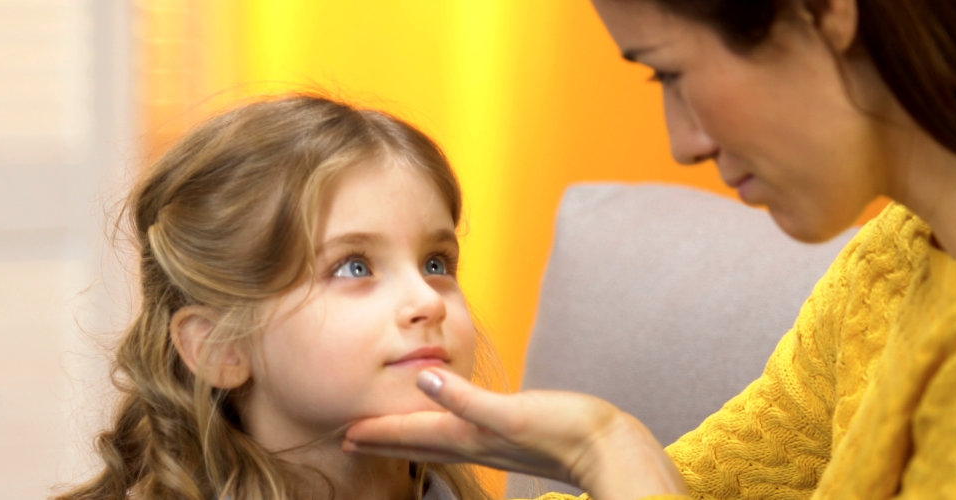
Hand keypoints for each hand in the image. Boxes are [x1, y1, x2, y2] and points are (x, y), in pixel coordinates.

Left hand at [341, 369, 684, 497]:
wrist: (611, 448)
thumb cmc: (567, 429)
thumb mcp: (513, 412)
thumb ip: (466, 398)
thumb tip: (423, 378)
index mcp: (470, 436)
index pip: (413, 435)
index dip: (377, 433)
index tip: (344, 433)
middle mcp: (476, 443)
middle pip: (418, 444)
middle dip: (383, 441)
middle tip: (349, 440)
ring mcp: (493, 444)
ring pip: (438, 442)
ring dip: (408, 439)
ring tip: (385, 437)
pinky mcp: (512, 437)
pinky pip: (463, 434)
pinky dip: (443, 429)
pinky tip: (448, 424)